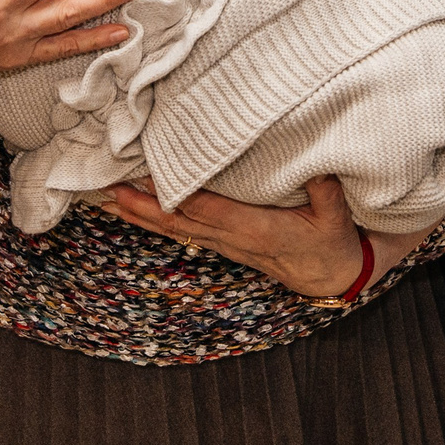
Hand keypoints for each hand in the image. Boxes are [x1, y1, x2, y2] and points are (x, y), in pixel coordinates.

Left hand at [107, 175, 431, 298]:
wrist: (332, 277)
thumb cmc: (333, 242)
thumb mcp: (338, 217)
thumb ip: (326, 192)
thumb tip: (318, 167)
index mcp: (257, 230)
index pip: (210, 210)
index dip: (180, 196)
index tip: (153, 179)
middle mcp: (233, 239)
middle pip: (180, 222)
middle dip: (144, 206)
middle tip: (109, 188)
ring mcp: (225, 243)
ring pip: (175, 229)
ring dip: (140, 214)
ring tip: (107, 197)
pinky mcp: (223, 242)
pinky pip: (182, 231)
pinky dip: (155, 220)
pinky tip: (133, 210)